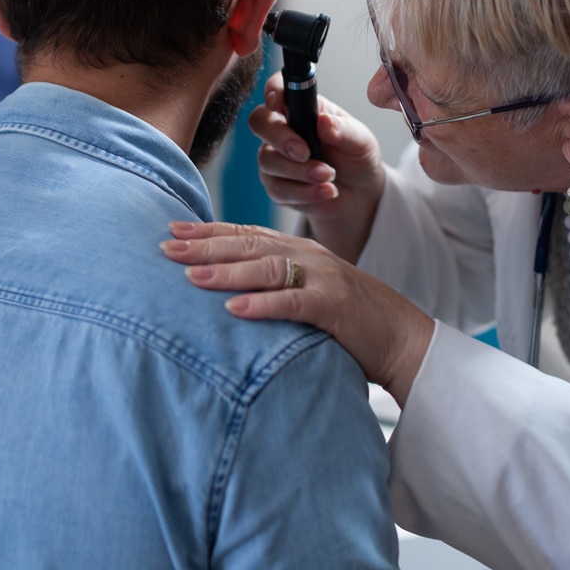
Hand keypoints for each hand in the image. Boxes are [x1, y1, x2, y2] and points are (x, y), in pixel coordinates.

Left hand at [160, 220, 433, 405]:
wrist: (403, 338)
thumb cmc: (351, 320)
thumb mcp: (309, 293)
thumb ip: (275, 285)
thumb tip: (226, 292)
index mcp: (300, 250)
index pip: (247, 234)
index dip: (209, 231)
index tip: (171, 230)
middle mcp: (308, 256)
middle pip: (249, 245)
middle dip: (205, 245)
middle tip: (166, 248)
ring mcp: (323, 278)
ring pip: (267, 268)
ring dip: (226, 271)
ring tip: (191, 276)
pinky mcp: (334, 306)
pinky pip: (293, 303)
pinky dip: (262, 305)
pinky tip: (235, 309)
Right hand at [251, 73, 385, 262]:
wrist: (359, 193)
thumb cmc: (357, 157)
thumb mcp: (360, 140)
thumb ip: (343, 130)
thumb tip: (323, 122)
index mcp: (302, 107)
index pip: (278, 88)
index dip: (273, 90)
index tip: (279, 103)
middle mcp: (284, 128)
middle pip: (259, 122)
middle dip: (280, 137)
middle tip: (304, 152)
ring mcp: (276, 157)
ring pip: (268, 160)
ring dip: (300, 171)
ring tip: (329, 176)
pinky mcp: (276, 185)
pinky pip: (279, 189)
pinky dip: (304, 193)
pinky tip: (327, 192)